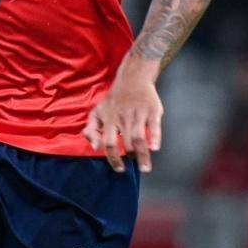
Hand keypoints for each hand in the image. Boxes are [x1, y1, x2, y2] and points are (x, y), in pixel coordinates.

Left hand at [83, 58, 161, 172]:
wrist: (133, 78)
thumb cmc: (114, 100)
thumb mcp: (97, 112)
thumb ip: (91, 129)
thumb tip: (94, 148)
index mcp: (109, 119)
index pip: (109, 143)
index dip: (113, 158)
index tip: (119, 169)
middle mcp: (123, 118)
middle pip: (127, 143)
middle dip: (131, 158)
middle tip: (136, 167)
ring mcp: (138, 114)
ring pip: (140, 138)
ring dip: (143, 155)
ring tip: (145, 168)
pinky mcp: (152, 110)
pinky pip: (154, 126)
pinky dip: (155, 137)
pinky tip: (155, 148)